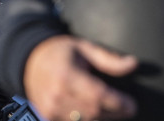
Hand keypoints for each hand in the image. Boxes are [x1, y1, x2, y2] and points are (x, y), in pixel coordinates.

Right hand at [24, 35, 138, 120]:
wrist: (30, 62)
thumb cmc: (61, 52)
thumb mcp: (85, 49)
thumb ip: (109, 59)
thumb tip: (133, 64)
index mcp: (66, 75)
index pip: (97, 96)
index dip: (119, 104)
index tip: (132, 105)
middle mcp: (56, 95)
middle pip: (94, 113)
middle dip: (114, 113)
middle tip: (126, 108)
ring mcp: (49, 110)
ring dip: (102, 118)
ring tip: (110, 110)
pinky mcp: (46, 118)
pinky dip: (86, 120)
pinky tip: (94, 114)